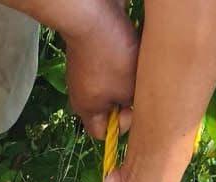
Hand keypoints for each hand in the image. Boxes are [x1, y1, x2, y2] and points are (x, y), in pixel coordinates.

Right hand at [63, 1, 137, 139]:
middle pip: (107, 108)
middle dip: (124, 99)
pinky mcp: (89, 54)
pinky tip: (126, 50)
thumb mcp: (129, 89)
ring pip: (109, 86)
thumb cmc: (111, 56)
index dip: (119, 126)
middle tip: (134, 87)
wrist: (93, 15)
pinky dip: (119, 62)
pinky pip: (107, 67)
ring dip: (124, 79)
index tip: (130, 108)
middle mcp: (80, 94)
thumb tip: (133, 106)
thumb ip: (133, 107)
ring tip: (131, 66)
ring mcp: (83, 73)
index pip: (101, 133)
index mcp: (86, 109)